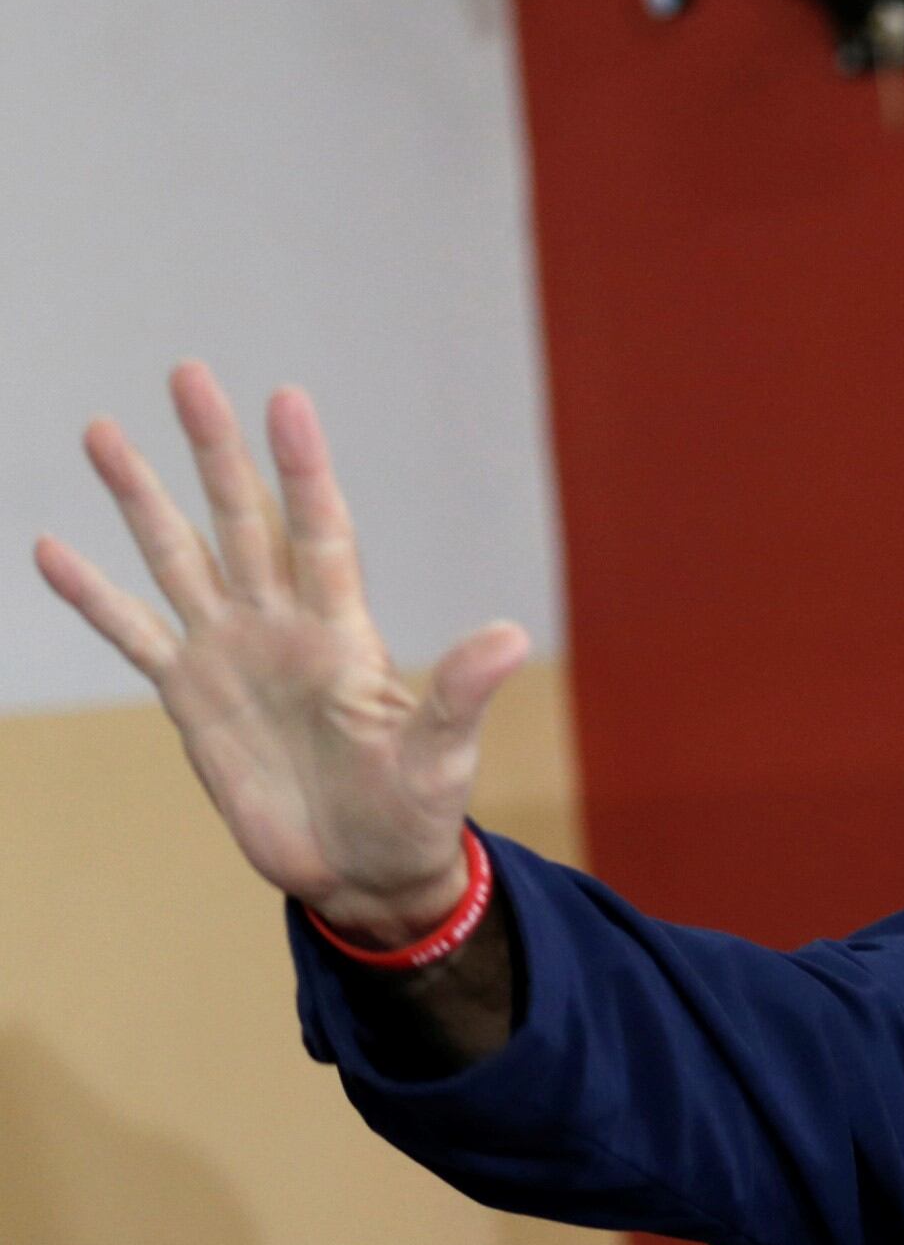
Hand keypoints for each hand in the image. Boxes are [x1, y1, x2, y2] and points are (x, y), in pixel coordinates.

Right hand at [32, 364, 526, 943]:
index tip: (286, 398)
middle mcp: (280, 626)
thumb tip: (511, 637)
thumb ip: (459, 692)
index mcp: (341, 631)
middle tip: (188, 373)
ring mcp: (231, 655)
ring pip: (178, 557)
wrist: (362, 871)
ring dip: (141, 497)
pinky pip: (133, 633)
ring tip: (104, 430)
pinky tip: (52, 548)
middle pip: (240, 519)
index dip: (301, 468)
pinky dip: (93, 595)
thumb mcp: (440, 754)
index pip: (318, 530)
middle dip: (214, 450)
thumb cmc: (413, 811)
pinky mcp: (190, 697)